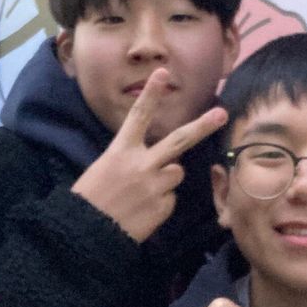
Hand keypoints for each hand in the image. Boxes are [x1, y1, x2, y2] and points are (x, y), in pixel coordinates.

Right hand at [71, 67, 227, 242]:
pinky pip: (170, 199)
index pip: (138, 116)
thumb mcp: (103, 170)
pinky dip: (160, 203)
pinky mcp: (163, 206)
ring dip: (166, 180)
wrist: (85, 234)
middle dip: (202, 126)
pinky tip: (141, 211)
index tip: (162, 72)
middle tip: (222, 114)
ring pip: (177, 173)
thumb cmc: (90, 200)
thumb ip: (132, 160)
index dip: (151, 94)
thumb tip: (161, 162)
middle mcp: (141, 164)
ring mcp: (154, 186)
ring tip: (142, 193)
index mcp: (120, 151)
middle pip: (179, 140)